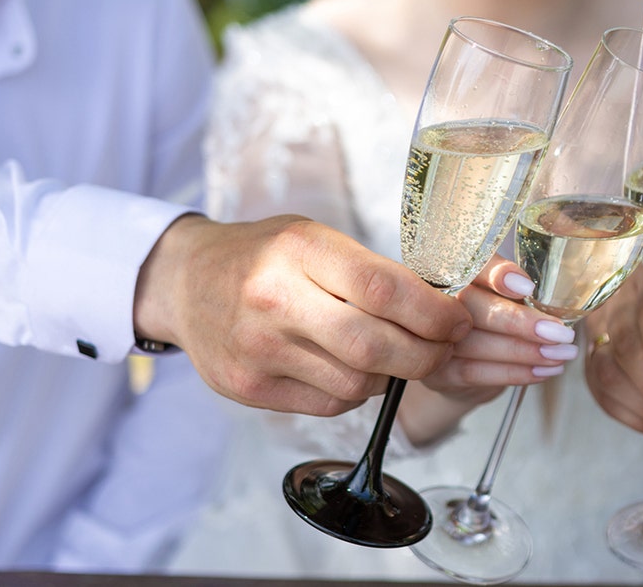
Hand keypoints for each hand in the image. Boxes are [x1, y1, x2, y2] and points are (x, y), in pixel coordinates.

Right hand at [134, 214, 472, 415]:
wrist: (184, 282)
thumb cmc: (265, 256)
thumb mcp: (313, 239)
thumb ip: (369, 271)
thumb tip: (440, 311)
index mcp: (299, 249)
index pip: (383, 289)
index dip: (433, 313)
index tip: (458, 321)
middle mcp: (274, 299)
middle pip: (374, 345)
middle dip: (425, 354)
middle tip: (443, 349)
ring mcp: (257, 349)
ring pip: (356, 383)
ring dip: (390, 376)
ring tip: (392, 355)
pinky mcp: (247, 388)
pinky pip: (328, 404)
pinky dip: (354, 393)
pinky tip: (349, 369)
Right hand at [399, 256, 578, 444]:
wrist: (460, 365)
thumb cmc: (490, 318)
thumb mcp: (503, 295)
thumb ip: (518, 288)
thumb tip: (557, 298)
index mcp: (453, 269)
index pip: (472, 265)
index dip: (498, 275)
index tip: (527, 288)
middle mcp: (434, 299)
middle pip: (473, 306)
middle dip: (520, 322)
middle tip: (561, 333)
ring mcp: (431, 338)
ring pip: (477, 343)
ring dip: (526, 352)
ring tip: (561, 353)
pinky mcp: (436, 372)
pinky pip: (476, 373)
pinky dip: (514, 373)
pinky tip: (544, 371)